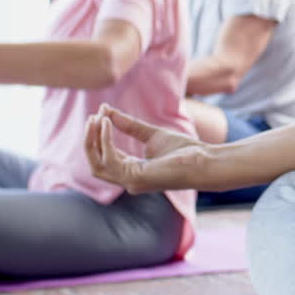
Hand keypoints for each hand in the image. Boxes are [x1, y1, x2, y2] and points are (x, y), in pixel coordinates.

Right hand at [84, 104, 206, 193]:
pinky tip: (106, 123)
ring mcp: (131, 182)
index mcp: (132, 171)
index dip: (99, 136)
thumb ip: (130, 126)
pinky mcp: (136, 178)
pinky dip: (105, 141)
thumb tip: (108, 111)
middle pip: (95, 163)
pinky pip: (109, 160)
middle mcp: (128, 180)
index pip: (105, 157)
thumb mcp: (151, 134)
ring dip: (93, 140)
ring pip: (97, 164)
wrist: (204, 161)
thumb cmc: (184, 150)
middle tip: (91, 117)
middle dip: (90, 140)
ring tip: (96, 118)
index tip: (99, 114)